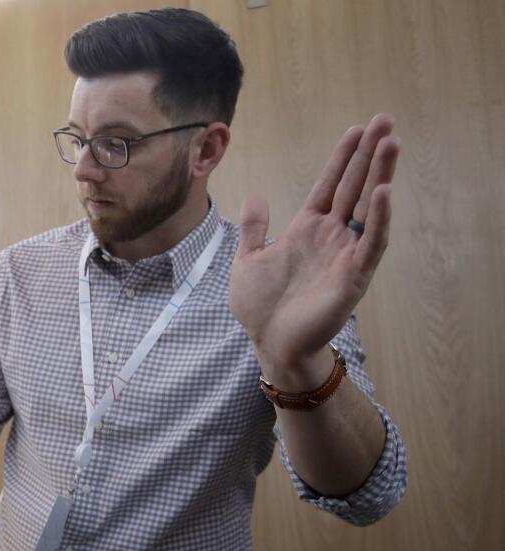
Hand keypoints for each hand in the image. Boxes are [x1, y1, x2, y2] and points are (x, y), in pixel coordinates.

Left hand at [229, 113, 398, 385]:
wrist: (270, 343)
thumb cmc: (261, 306)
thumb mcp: (248, 259)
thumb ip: (254, 228)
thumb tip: (256, 195)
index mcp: (307, 229)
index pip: (330, 184)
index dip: (343, 158)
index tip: (356, 129)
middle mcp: (331, 236)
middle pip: (354, 186)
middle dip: (369, 154)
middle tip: (385, 120)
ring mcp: (345, 254)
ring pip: (367, 207)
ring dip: (379, 175)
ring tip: (390, 143)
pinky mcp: (353, 276)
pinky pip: (370, 243)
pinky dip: (377, 219)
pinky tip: (382, 193)